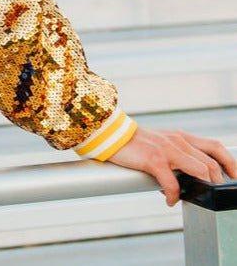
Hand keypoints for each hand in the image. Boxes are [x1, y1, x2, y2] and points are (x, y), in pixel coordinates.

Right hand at [107, 126, 236, 205]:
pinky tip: (168, 200)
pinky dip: (174, 195)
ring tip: (193, 197)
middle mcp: (178, 140)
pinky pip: (173, 183)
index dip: (230, 164)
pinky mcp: (154, 159)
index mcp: (181, 136)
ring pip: (200, 172)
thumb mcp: (161, 142)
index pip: (216, 147)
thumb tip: (191, 176)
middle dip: (216, 184)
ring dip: (201, 189)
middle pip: (211, 164)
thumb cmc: (133, 142)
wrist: (109, 134)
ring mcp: (167, 149)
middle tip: (210, 195)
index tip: (233, 178)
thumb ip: (178, 154)